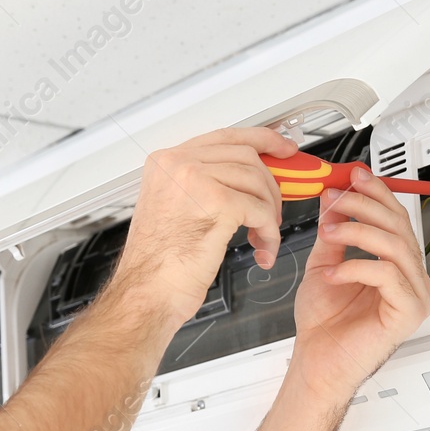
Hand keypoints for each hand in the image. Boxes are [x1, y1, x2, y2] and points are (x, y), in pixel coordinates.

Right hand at [112, 127, 297, 327]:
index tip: (283, 149)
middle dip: (269, 185)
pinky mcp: (217, 203)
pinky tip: (262, 247)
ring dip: (269, 212)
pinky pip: (260, 209)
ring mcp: (196, 180)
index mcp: (166, 162)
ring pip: (257, 181)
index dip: (262, 140)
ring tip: (263, 236)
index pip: (225, 136)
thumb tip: (245, 179)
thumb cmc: (159, 266)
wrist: (146, 294)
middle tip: (274, 209)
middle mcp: (178, 164)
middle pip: (246, 156)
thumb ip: (203, 185)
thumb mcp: (175, 210)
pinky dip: (269, 232)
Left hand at [288, 166, 429, 398]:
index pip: (396, 218)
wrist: (317, 361)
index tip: (355, 176)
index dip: (378, 193)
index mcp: (397, 264)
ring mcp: (415, 294)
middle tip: (336, 201)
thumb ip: (333, 230)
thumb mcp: (324, 262)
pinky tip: (334, 272)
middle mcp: (411, 277)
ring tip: (329, 233)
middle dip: (365, 206)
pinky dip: (356, 266)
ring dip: (358, 231)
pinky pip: (388, 274)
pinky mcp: (408, 311)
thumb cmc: (324, 324)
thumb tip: (333, 196)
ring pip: (395, 245)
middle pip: (399, 225)